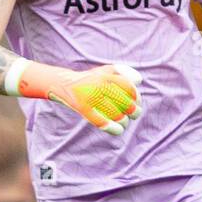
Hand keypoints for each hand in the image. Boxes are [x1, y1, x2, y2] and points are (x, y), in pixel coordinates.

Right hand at [13, 60, 142, 136]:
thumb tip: (139, 81)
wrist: (63, 83)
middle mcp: (99, 85)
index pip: (129, 88)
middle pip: (125, 102)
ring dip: (124, 121)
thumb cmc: (89, 79)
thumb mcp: (104, 71)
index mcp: (107, 75)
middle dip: (134, 111)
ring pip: (116, 114)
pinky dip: (112, 128)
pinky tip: (119, 130)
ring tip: (124, 123)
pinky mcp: (82, 108)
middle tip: (134, 114)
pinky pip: (100, 121)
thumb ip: (123, 73)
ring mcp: (91, 97)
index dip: (137, 98)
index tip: (137, 103)